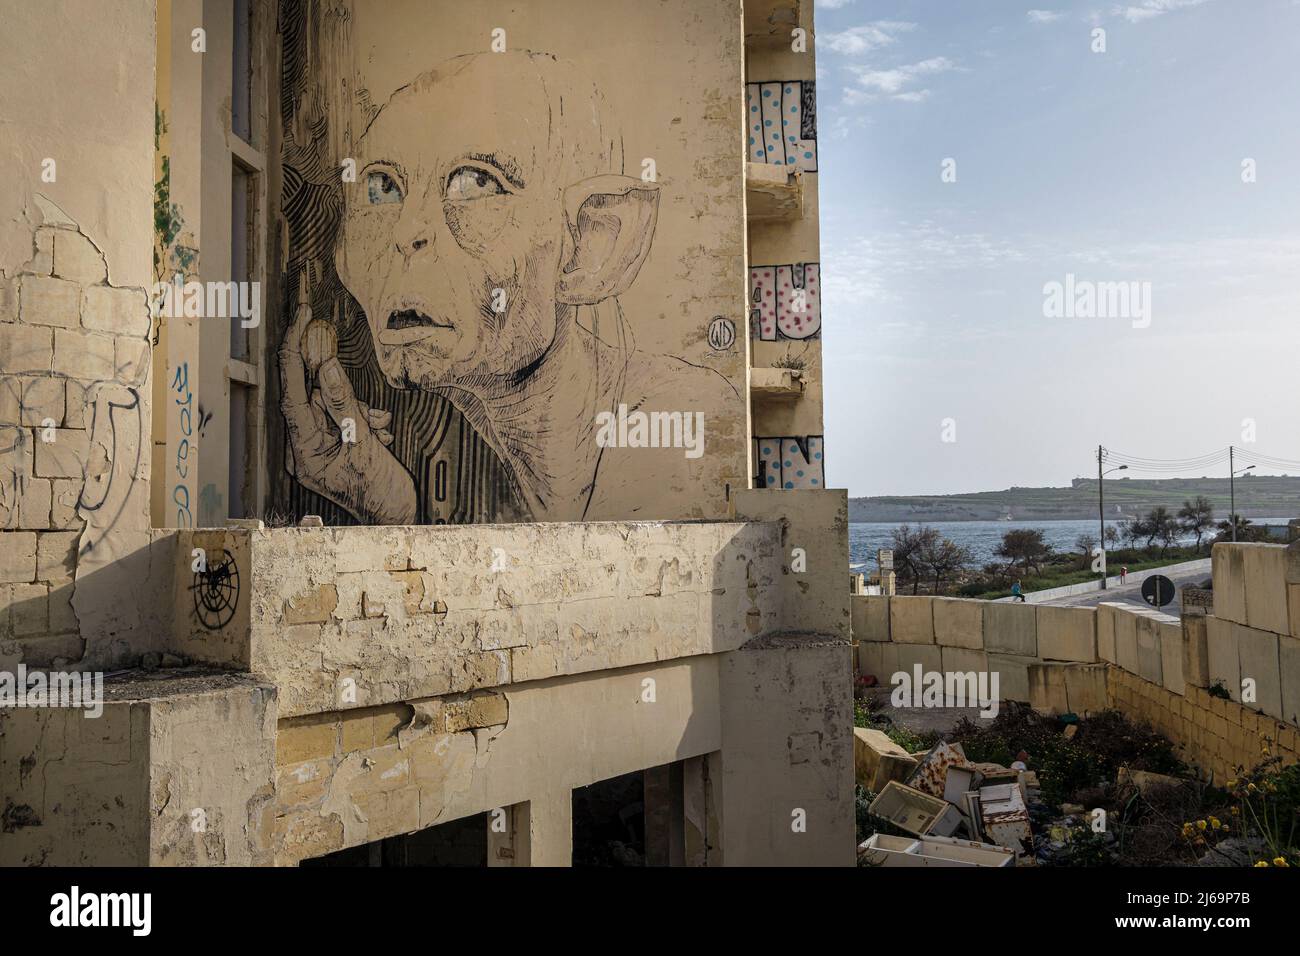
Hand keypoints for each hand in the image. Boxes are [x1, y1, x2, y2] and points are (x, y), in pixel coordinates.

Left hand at [279, 298, 416, 523]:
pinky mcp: (330, 447)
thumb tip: (325, 365)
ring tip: (379, 428)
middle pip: (313, 395)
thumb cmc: (380, 492)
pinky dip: (361, 417)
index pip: (291, 389)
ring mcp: (316, 448)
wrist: (396, 518)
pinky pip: (340, 417)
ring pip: (330, 404)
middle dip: (343, 391)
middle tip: (363, 399)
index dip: (295, 349)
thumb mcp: (364, 443)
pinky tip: (378, 431)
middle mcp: (303, 447)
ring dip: (358, 408)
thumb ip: (344, 403)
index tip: (302, 317)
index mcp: (303, 449)